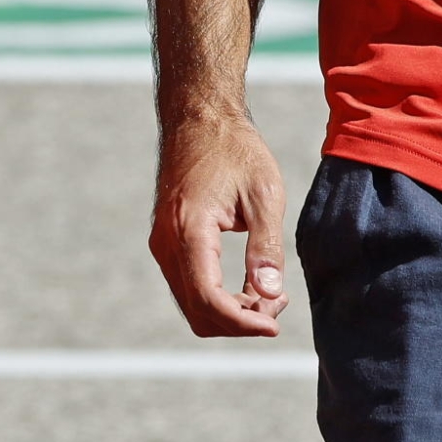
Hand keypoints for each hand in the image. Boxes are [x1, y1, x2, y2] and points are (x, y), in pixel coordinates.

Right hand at [149, 109, 288, 337]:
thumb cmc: (235, 149)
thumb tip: (270, 295)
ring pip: (192, 305)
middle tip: (278, 304)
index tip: (275, 324)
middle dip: (241, 321)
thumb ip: (266, 247)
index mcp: (190, 230)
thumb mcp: (263, 194)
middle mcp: (167, 243)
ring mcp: (162, 244)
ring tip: (269, 294)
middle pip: (198, 312)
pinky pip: (189, 287)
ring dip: (230, 312)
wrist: (199, 118)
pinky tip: (249, 284)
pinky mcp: (167, 242)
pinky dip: (218, 298)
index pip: (210, 300)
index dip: (244, 322)